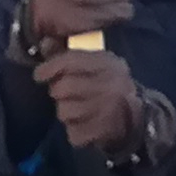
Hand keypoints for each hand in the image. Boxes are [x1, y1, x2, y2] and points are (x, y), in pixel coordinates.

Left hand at [39, 47, 154, 160]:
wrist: (136, 120)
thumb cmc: (106, 88)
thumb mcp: (93, 67)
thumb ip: (67, 56)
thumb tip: (44, 42)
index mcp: (109, 63)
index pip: (72, 60)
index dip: (51, 67)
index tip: (39, 75)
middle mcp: (112, 84)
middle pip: (64, 87)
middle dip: (57, 92)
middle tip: (63, 95)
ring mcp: (111, 109)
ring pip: (65, 111)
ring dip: (65, 113)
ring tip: (76, 111)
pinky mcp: (106, 132)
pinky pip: (73, 133)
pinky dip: (74, 132)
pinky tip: (84, 126)